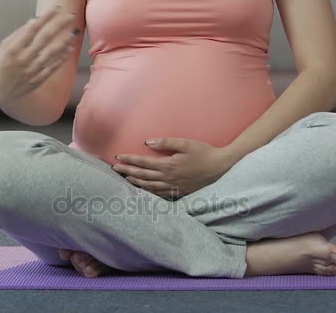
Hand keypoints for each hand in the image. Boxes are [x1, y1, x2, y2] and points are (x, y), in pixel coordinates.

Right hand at [0, 5, 80, 105]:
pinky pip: (52, 67)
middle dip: (58, 26)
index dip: (45, 18)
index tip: (56, 8)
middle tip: (70, 16)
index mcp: (13, 49)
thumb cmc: (2, 65)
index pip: (31, 29)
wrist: (1, 93)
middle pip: (44, 39)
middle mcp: (23, 59)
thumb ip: (18, 34)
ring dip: (63, 42)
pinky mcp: (38, 79)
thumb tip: (34, 20)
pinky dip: (61, 58)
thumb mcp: (4, 48)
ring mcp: (31, 70)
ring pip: (51, 54)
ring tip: (73, 32)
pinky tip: (70, 49)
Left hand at [113, 138, 234, 197]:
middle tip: (114, 169)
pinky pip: (159, 193)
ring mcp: (174, 187)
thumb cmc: (204, 152)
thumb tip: (148, 142)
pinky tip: (143, 189)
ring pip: (149, 186)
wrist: (221, 167)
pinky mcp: (179, 191)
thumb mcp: (186, 143)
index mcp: (168, 165)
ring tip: (125, 179)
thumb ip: (166, 143)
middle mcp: (168, 178)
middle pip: (142, 176)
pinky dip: (148, 191)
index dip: (129, 160)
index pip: (143, 163)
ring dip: (135, 182)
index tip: (117, 158)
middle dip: (127, 172)